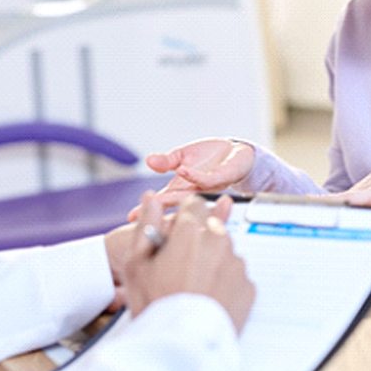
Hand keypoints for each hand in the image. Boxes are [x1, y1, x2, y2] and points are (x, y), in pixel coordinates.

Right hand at [123, 192, 255, 334]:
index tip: (180, 230)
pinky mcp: (248, 287)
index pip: (196, 204)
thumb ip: (146, 223)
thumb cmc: (155, 305)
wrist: (181, 347)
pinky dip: (226, 282)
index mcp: (191, 231)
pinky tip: (209, 296)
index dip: (186, 215)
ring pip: (226, 251)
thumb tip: (151, 198)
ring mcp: (236, 264)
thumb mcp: (137, 263)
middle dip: (200, 237)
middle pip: (213, 226)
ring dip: (214, 259)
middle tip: (184, 264)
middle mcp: (218, 242)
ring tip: (195, 284)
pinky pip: (237, 276)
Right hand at [128, 138, 254, 220]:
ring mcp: (208, 187)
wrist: (238, 152)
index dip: (148, 209)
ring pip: (189, 196)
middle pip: (173, 202)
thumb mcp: (183, 155)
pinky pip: (207, 179)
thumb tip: (148, 160)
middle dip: (158, 210)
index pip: (162, 200)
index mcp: (182, 188)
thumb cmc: (211, 157)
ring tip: (159, 199)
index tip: (132, 217)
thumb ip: (166, 160)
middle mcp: (194, 191)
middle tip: (142, 217)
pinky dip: (194, 176)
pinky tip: (183, 170)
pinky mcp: (222, 177)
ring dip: (174, 198)